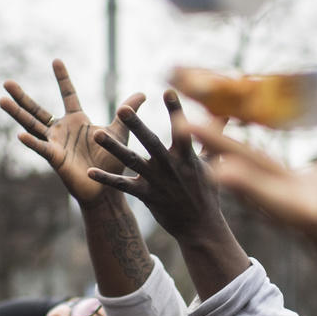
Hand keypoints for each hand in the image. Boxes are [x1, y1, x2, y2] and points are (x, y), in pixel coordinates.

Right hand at [0, 59, 143, 204]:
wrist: (108, 188)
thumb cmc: (112, 161)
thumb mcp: (121, 131)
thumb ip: (128, 112)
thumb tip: (143, 94)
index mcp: (77, 121)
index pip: (68, 94)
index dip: (62, 78)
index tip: (56, 60)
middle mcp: (62, 130)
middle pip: (37, 109)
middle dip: (22, 96)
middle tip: (6, 82)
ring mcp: (56, 144)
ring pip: (32, 125)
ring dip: (17, 113)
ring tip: (1, 100)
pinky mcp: (56, 158)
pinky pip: (41, 148)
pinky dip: (32, 142)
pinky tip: (20, 134)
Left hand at [89, 91, 230, 241]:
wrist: (200, 226)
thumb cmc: (207, 190)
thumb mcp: (214, 161)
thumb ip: (215, 135)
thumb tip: (227, 112)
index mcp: (188, 156)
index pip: (183, 129)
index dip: (176, 110)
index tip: (168, 90)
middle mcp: (171, 167)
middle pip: (151, 142)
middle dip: (137, 125)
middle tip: (122, 108)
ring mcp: (157, 181)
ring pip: (133, 161)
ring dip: (114, 148)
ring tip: (97, 134)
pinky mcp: (146, 195)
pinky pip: (123, 186)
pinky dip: (107, 179)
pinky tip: (89, 171)